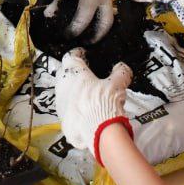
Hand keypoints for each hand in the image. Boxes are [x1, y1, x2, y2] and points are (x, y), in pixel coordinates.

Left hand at [45, 0, 114, 41]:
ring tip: (87, 37)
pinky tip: (88, 26)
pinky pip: (104, 9)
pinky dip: (98, 18)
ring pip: (107, 16)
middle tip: (85, 44)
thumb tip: (49, 18)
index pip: (85, 19)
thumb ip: (53, 5)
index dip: (75, 31)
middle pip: (106, 21)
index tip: (65, 37)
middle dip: (97, 35)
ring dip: (99, 27)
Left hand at [55, 48, 131, 162]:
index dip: (77, 53)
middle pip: (64, 73)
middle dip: (72, 72)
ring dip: (72, 91)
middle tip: (84, 74)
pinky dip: (74, 108)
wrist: (98, 131)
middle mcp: (62, 86)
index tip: (82, 53)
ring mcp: (60, 103)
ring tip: (86, 94)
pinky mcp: (62, 119)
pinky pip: (66, 109)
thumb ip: (121, 72)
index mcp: (73, 72)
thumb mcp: (118, 84)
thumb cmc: (104, 103)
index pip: (70, 56)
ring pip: (63, 92)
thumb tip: (122, 68)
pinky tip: (85, 111)